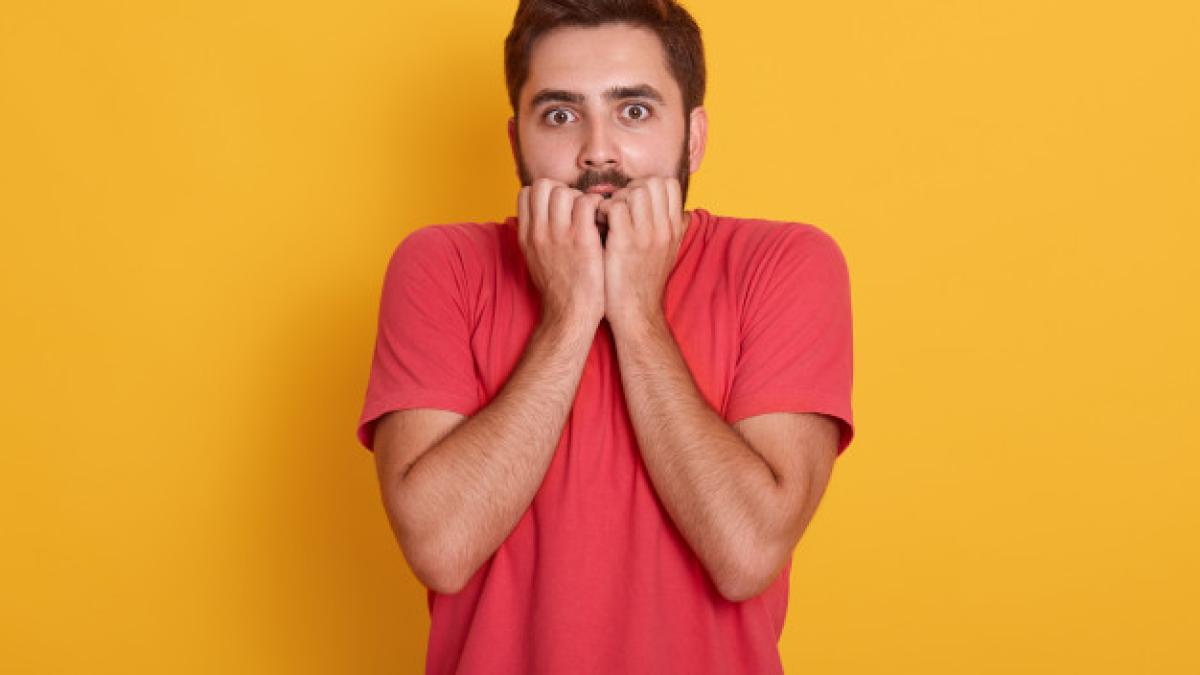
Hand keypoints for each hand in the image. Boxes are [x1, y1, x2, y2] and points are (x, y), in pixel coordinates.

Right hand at [517, 178, 606, 328]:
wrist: (571, 316)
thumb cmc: (559, 290)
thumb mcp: (536, 260)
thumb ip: (537, 236)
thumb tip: (544, 217)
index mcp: (526, 236)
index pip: (525, 193)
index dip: (545, 192)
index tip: (560, 206)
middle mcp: (539, 232)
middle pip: (542, 185)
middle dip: (562, 189)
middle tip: (576, 208)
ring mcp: (559, 235)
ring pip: (564, 191)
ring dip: (580, 197)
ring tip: (591, 215)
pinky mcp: (582, 240)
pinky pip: (587, 203)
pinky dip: (598, 205)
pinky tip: (603, 220)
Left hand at [595, 176, 684, 329]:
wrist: (637, 314)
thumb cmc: (645, 282)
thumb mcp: (669, 254)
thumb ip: (674, 231)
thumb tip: (683, 213)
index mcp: (674, 229)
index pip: (669, 184)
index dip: (648, 186)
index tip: (634, 202)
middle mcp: (663, 229)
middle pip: (651, 183)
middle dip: (630, 189)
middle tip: (618, 208)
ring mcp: (645, 235)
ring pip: (634, 191)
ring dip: (616, 199)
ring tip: (608, 217)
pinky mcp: (624, 243)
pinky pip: (615, 207)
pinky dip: (602, 210)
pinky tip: (598, 225)